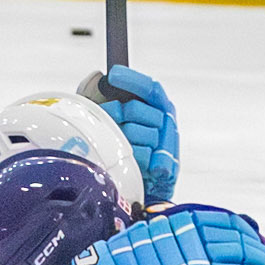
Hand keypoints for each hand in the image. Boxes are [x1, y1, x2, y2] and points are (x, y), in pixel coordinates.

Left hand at [97, 66, 178, 203]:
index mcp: (159, 107)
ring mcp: (167, 144)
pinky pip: (142, 156)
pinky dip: (133, 158)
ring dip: (122, 140)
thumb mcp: (114, 120)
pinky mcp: (167, 167)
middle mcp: (166, 122)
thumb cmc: (127, 151)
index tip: (113, 76)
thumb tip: (96, 77)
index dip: (131, 80)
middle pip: (136, 108)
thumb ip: (105, 98)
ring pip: (136, 132)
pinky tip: (132, 161)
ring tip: (119, 147)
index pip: (149, 88)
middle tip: (107, 122)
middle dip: (116, 114)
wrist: (142, 188)